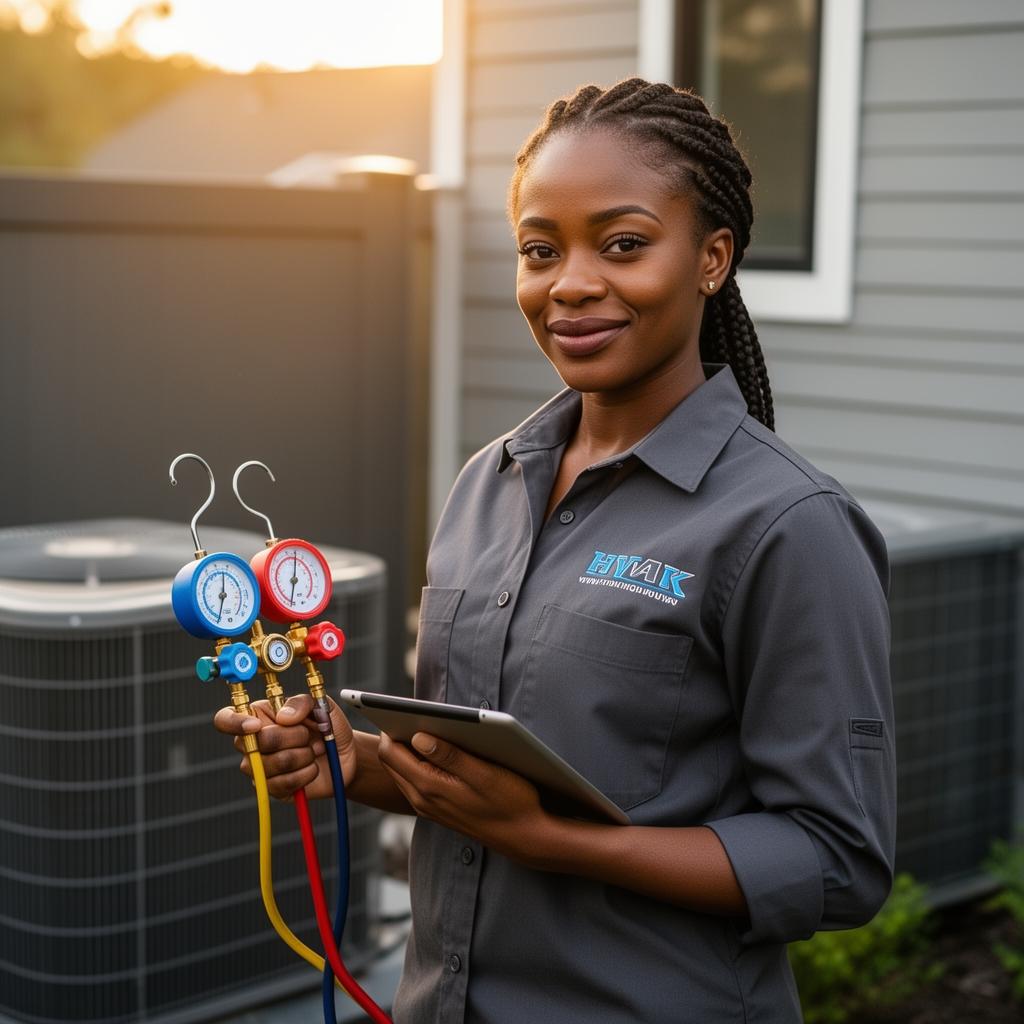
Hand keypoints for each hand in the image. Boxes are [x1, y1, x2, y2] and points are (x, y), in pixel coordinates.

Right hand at [213, 694, 356, 800]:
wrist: (344, 755)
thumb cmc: (327, 726)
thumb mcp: (321, 705)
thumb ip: (302, 702)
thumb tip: (283, 717)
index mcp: (256, 716)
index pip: (224, 719)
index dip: (235, 723)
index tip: (256, 725)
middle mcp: (251, 743)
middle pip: (257, 742)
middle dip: (293, 736)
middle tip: (308, 735)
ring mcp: (259, 769)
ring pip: (273, 764)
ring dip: (303, 756)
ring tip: (312, 751)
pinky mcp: (272, 789)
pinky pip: (283, 784)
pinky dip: (305, 774)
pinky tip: (311, 768)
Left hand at [376, 731, 552, 862]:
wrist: (524, 837)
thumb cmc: (510, 801)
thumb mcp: (483, 773)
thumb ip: (449, 755)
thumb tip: (418, 736)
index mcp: (429, 787)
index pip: (390, 753)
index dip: (390, 728)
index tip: (401, 710)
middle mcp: (422, 800)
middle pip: (391, 761)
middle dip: (397, 737)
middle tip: (413, 715)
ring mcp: (428, 807)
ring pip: (402, 772)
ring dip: (408, 751)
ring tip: (427, 729)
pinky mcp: (438, 810)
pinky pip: (416, 782)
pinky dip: (419, 765)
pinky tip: (439, 753)